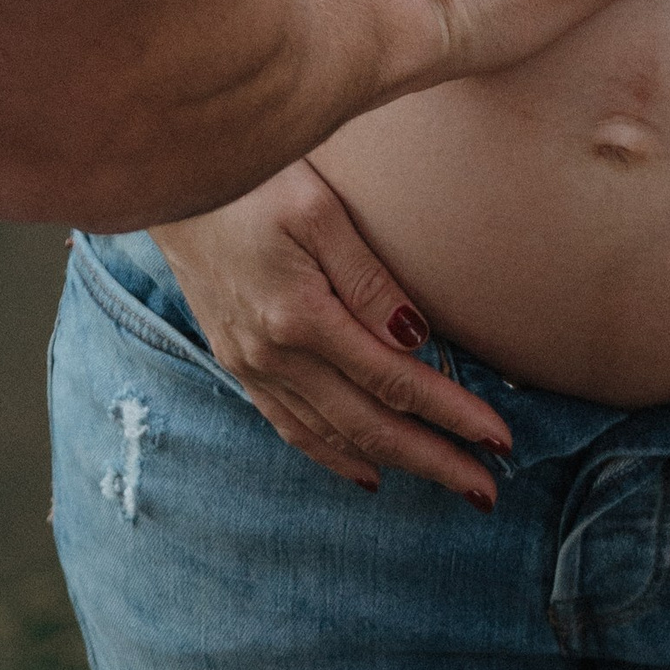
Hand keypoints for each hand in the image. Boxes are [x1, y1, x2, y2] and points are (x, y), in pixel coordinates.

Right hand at [155, 161, 509, 508]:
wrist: (171, 180)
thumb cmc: (252, 177)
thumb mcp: (317, 208)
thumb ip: (368, 277)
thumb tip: (416, 339)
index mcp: (300, 317)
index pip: (394, 381)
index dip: (451, 413)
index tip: (498, 438)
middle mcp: (273, 356)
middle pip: (370, 426)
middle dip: (434, 460)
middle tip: (486, 492)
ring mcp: (251, 366)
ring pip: (333, 436)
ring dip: (394, 464)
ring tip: (446, 481)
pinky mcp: (237, 363)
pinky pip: (292, 427)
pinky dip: (334, 455)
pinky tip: (366, 470)